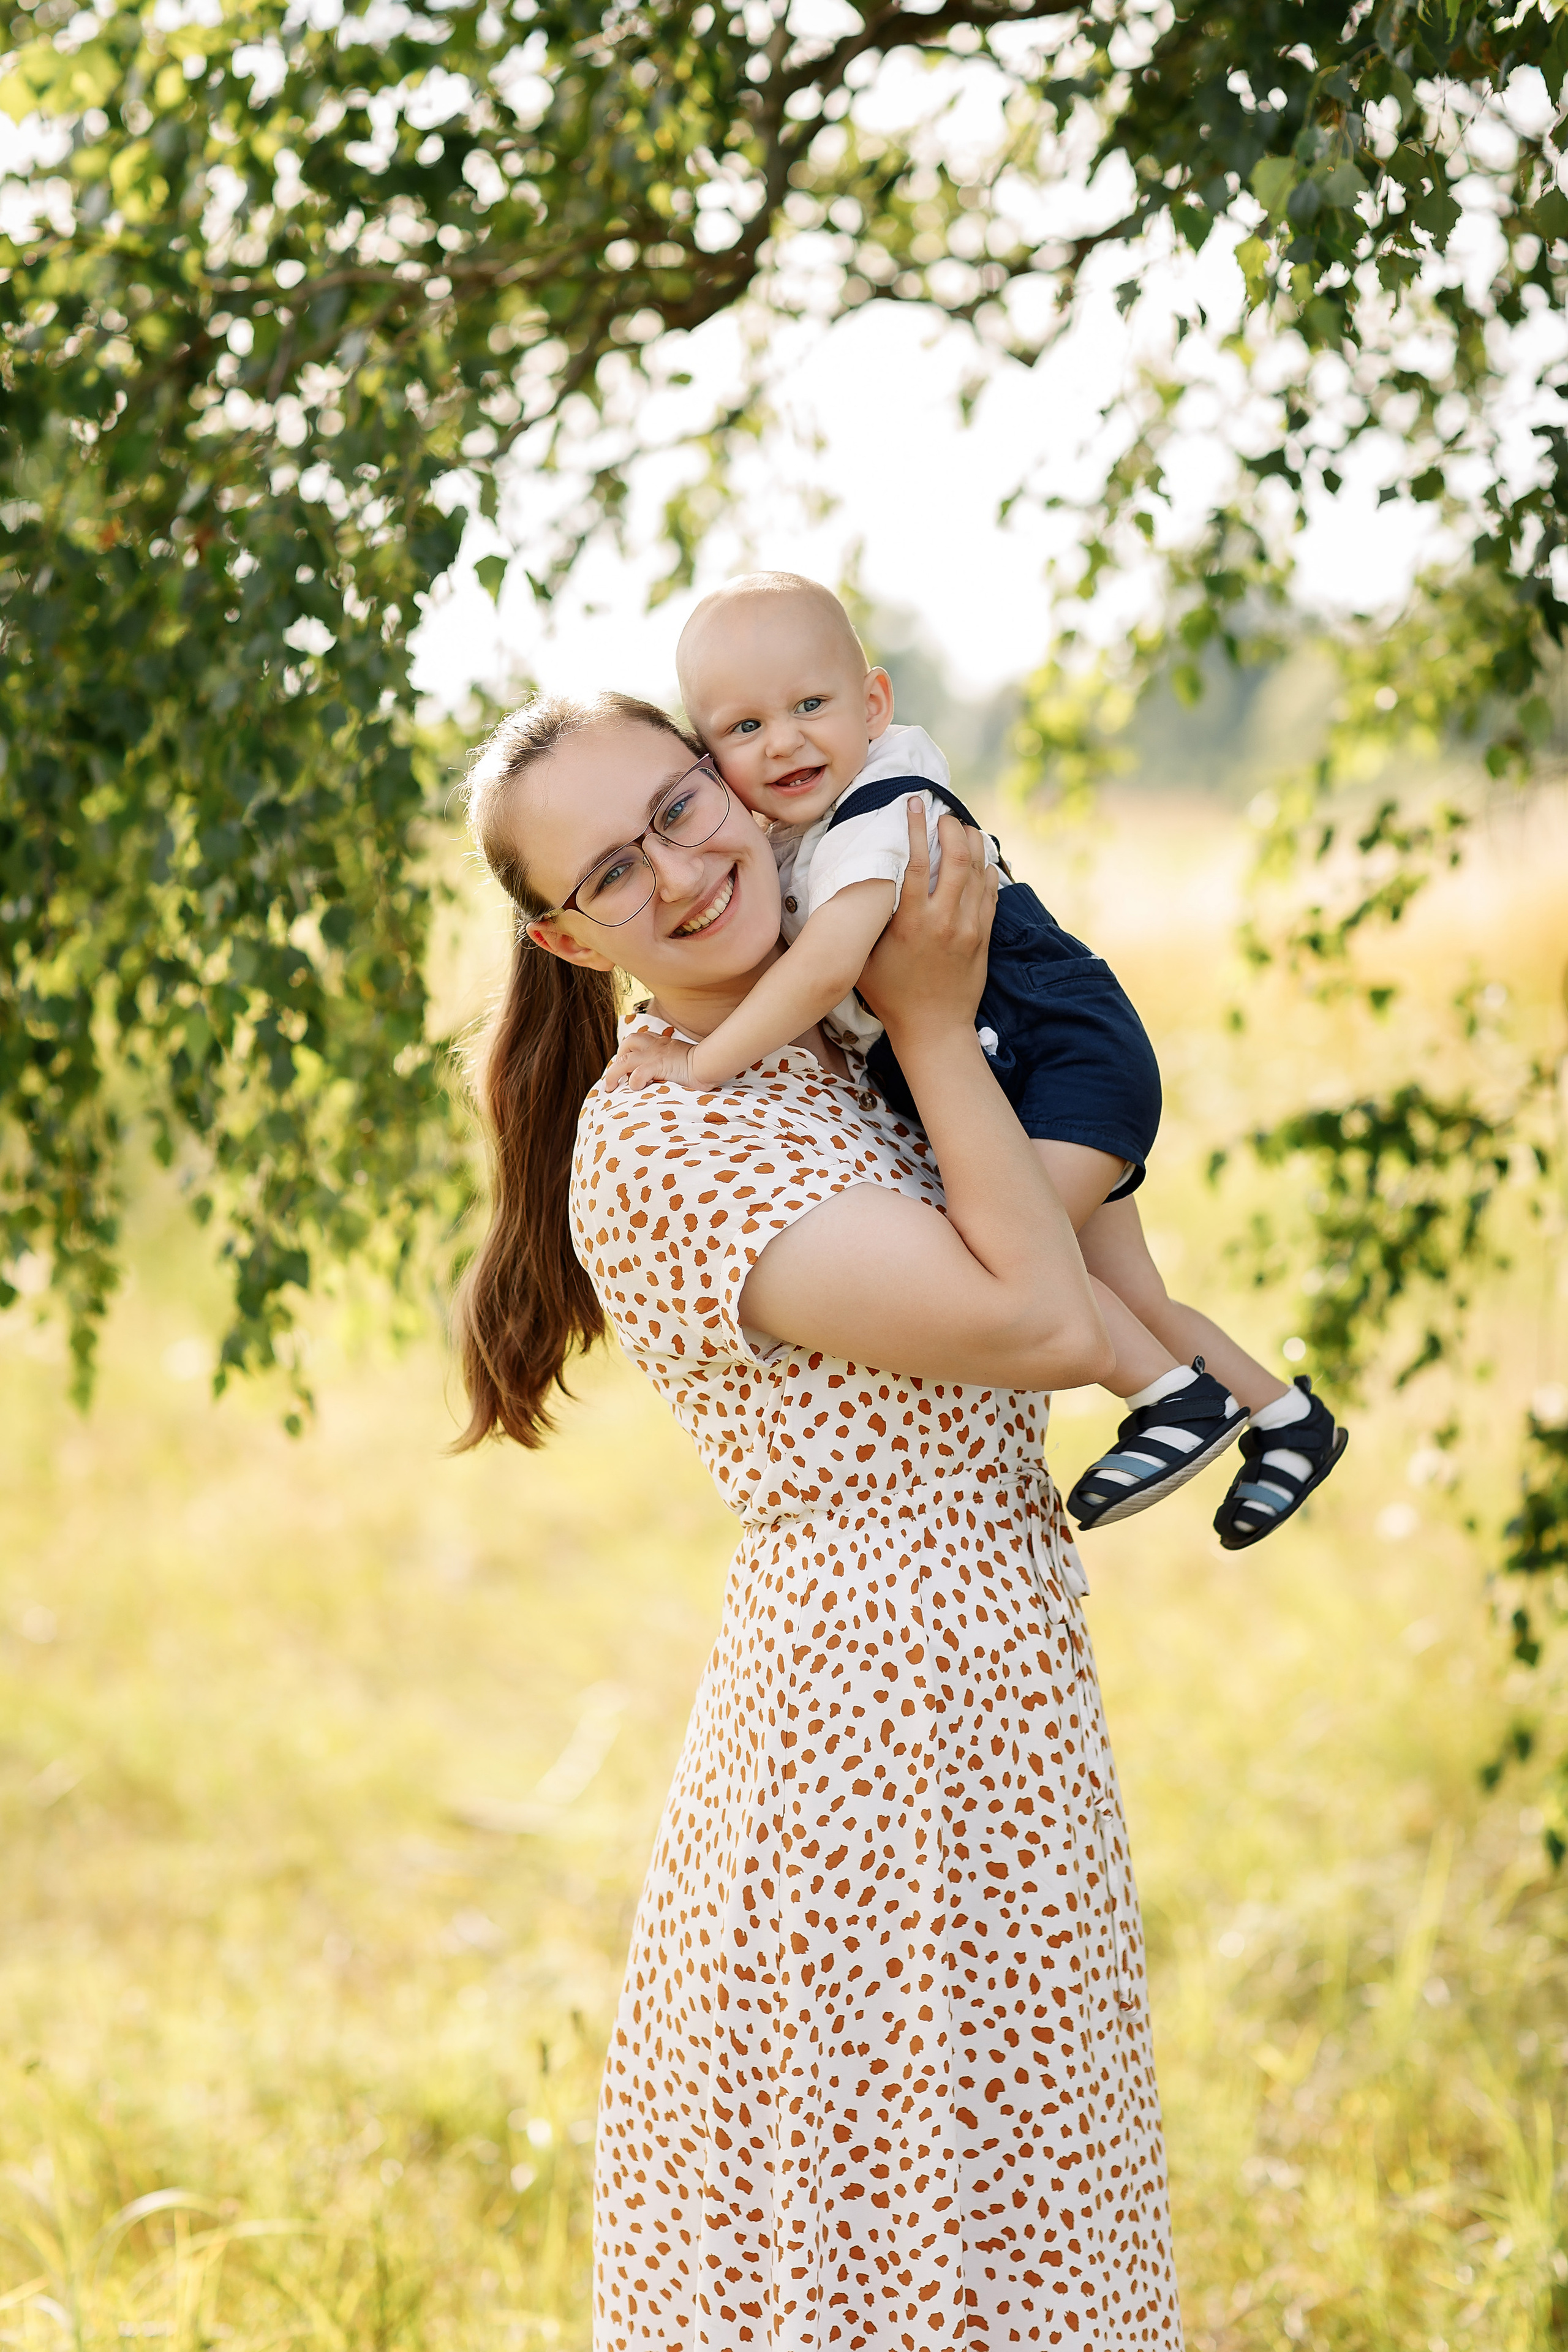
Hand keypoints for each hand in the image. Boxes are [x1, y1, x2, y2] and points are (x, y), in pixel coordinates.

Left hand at [604, 1030, 699, 1091]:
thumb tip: (669, 1075)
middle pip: (628, 1042)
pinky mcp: (657, 1065)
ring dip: (614, 1072)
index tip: (626, 1065)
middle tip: (615, 1075)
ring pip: (624, 1058)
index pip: (640, 1038)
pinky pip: (637, 1074)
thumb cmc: (702, 1065)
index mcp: (662, 1042)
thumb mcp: (683, 1058)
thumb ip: (673, 1062)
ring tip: (612, 1086)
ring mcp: (654, 1055)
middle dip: (617, 1057)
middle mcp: (655, 1045)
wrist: (710, 1063)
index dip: (629, 1050)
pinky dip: (633, 1082)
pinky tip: (636, 1089)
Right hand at [856, 801, 995, 1043]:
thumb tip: (852, 887)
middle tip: (942, 815)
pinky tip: (980, 858)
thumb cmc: (891, 995)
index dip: (915, 826)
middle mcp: (944, 920)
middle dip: (951, 827)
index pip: (917, 860)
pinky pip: (991, 892)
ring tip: (962, 827)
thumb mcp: (865, 958)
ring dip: (972, 842)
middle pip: (957, 857)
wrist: (933, 1028)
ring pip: (978, 870)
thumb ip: (865, 922)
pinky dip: (987, 869)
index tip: (913, 803)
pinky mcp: (983, 936)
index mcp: (911, 922)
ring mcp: (968, 928)